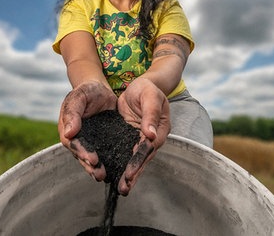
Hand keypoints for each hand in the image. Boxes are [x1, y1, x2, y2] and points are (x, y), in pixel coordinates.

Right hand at [58, 81, 116, 180]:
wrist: (101, 90)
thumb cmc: (87, 91)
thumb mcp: (79, 97)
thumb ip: (73, 113)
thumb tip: (68, 133)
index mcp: (67, 128)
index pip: (73, 144)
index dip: (82, 152)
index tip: (93, 159)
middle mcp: (76, 138)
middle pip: (81, 155)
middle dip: (90, 166)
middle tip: (100, 174)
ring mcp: (88, 142)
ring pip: (91, 158)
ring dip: (97, 169)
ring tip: (105, 177)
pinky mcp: (101, 143)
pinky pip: (104, 154)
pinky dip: (109, 162)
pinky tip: (116, 170)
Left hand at [116, 78, 169, 194]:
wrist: (141, 86)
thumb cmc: (147, 88)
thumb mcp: (149, 96)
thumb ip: (150, 113)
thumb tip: (149, 134)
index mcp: (159, 128)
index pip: (149, 148)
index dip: (139, 161)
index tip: (129, 173)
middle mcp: (152, 137)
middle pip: (143, 158)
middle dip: (134, 173)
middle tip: (124, 188)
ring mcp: (141, 139)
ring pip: (135, 159)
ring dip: (129, 174)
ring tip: (120, 188)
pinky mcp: (130, 137)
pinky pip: (126, 152)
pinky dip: (121, 163)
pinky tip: (113, 173)